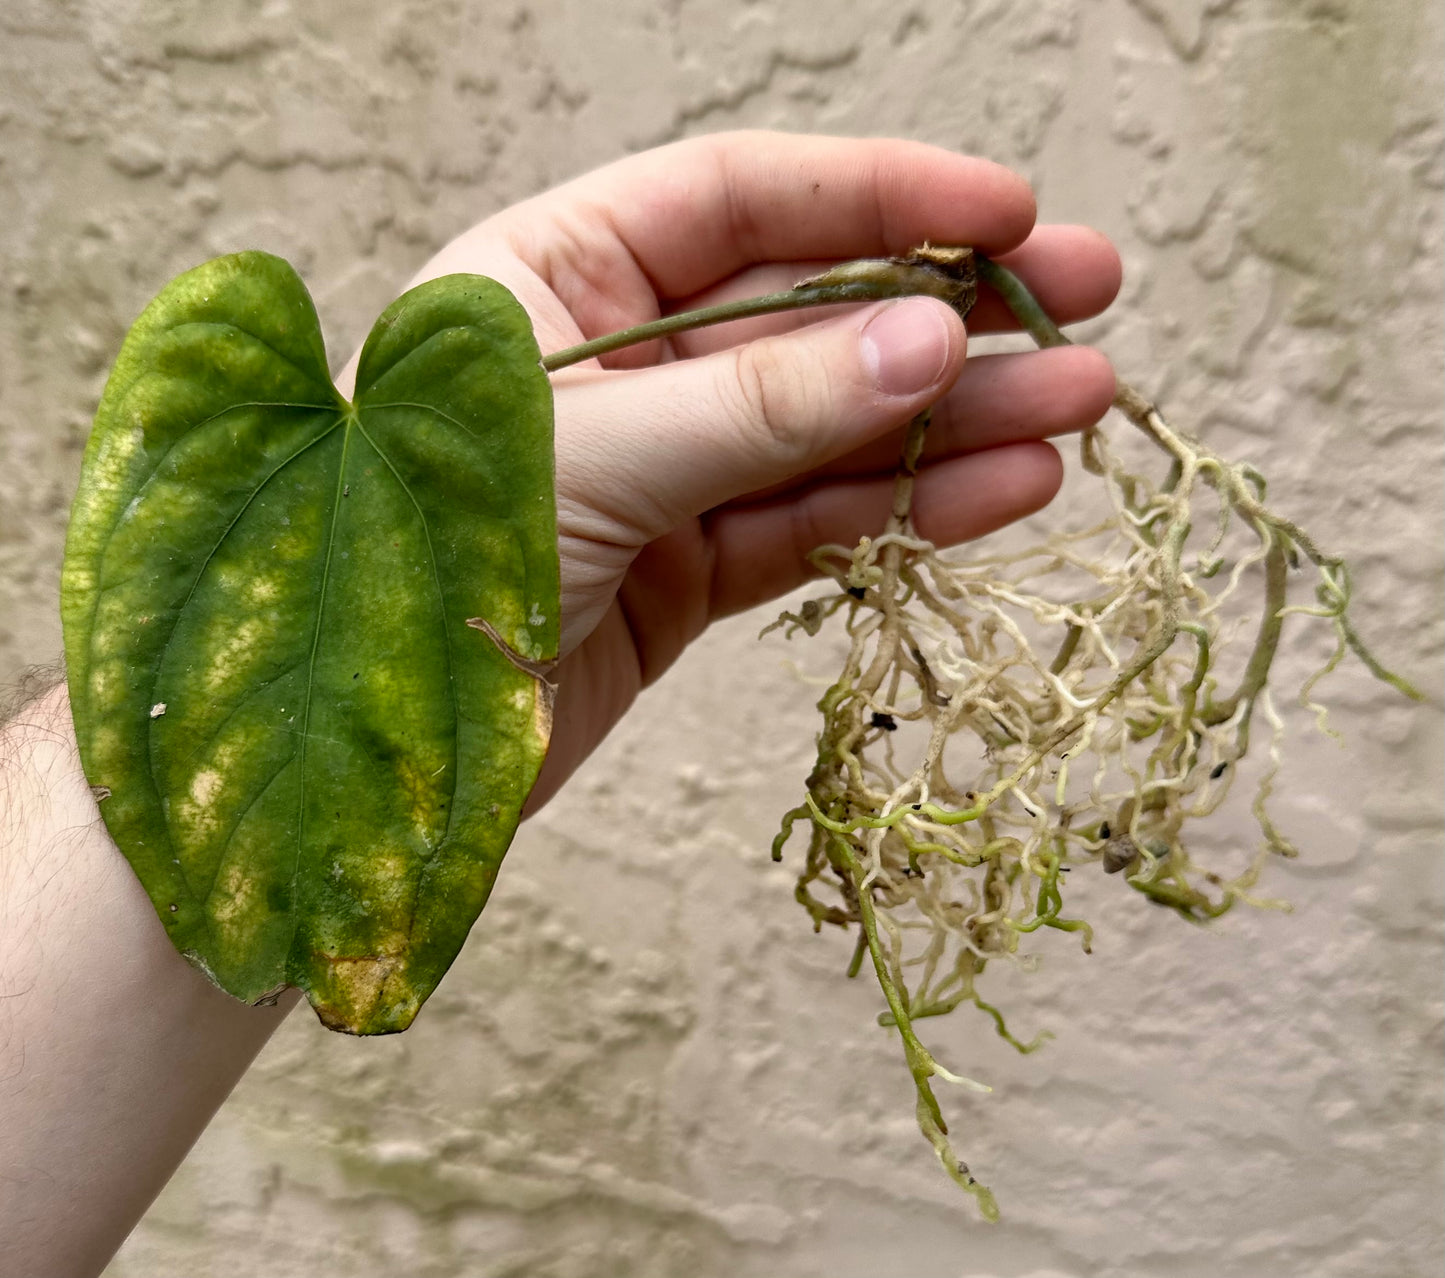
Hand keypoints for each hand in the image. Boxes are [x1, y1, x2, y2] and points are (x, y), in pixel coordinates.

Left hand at [380, 131, 1119, 803]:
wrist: (356, 752)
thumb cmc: (421, 566)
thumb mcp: (594, 455)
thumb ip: (760, 403)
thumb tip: (928, 343)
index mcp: (550, 278)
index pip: (739, 202)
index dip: (879, 197)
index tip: (1004, 212)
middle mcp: (612, 363)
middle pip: (809, 314)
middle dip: (948, 308)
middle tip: (1085, 297)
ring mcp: (658, 470)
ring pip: (829, 429)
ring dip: (955, 420)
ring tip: (1081, 404)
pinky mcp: (684, 573)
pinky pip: (811, 524)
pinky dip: (902, 510)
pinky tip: (1004, 489)